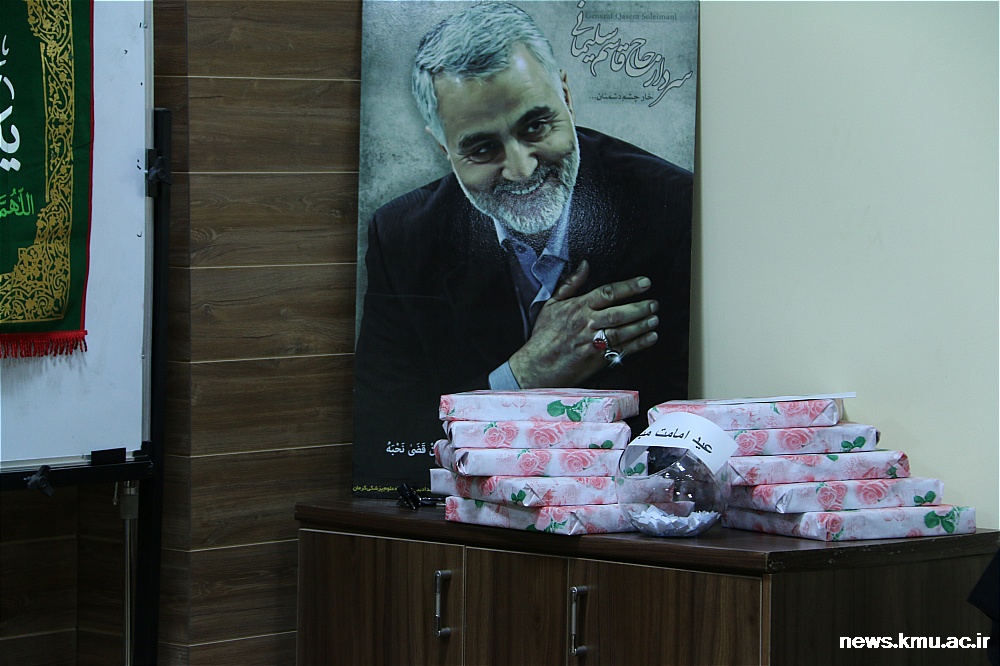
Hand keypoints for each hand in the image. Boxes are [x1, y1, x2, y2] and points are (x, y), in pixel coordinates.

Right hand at [508, 260, 659, 387]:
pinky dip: (639, 344)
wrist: (537, 366)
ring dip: (642, 325)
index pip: (607, 293)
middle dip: (640, 307)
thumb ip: (570, 284)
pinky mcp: (597, 360)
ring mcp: (593, 343)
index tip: (645, 282)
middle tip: (654, 303)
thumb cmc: (544, 335)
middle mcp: (587, 324)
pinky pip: (622, 350)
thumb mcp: (552, 304)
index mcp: (578, 307)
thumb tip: (584, 265)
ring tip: (655, 319)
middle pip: (619, 313)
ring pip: (623, 331)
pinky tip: (651, 338)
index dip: (628, 287)